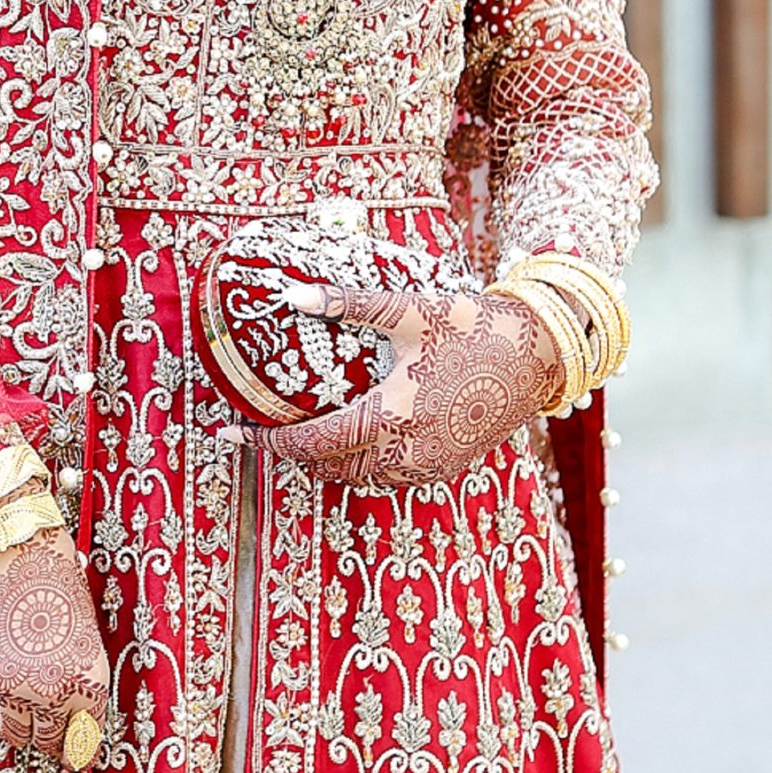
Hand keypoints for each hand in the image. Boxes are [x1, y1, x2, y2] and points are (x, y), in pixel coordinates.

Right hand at [0, 526, 109, 768]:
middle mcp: (52, 692)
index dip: (78, 759)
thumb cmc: (53, 577)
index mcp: (88, 680)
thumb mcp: (83, 630)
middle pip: (48, 741)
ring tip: (23, 714)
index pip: (84, 740)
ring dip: (21, 729)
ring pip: (15, 733)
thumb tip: (72, 712)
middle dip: (50, 745)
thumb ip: (79, 674)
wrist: (7, 546)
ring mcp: (12, 688)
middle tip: (48, 748)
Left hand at [268, 280, 561, 488]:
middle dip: (293, 454)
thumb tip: (292, 294)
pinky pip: (391, 477)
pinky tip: (358, 438)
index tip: (230, 433)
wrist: (541, 352)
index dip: (266, 442)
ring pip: (361, 478)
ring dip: (330, 462)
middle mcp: (407, 452)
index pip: (311, 443)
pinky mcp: (448, 467)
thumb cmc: (474, 326)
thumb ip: (349, 303)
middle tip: (263, 432)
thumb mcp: (408, 309)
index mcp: (390, 417)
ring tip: (304, 436)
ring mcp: (430, 465)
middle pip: (331, 468)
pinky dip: (365, 465)